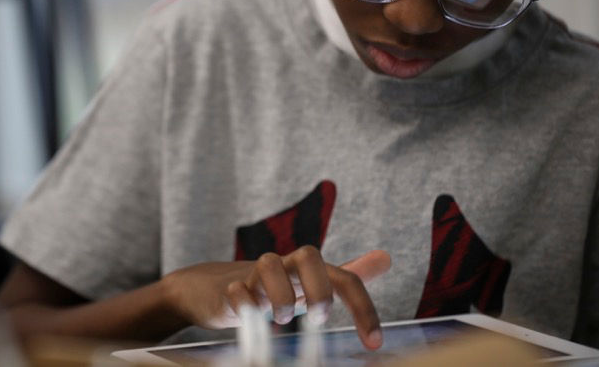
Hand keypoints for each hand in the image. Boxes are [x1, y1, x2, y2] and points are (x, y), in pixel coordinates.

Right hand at [161, 246, 390, 348]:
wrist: (212, 286)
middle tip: (319, 320)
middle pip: (309, 255)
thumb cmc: (271, 286)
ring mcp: (253, 275)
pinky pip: (235, 290)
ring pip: (268, 264)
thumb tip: (386, 258)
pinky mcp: (226, 289)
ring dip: (281, 297)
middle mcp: (285, 267)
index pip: (345, 277)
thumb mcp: (310, 283)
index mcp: (309, 270)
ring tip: (280, 321)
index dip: (363, 307)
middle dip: (320, 289)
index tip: (373, 343)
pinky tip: (247, 316)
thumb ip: (346, 274)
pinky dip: (243, 304)